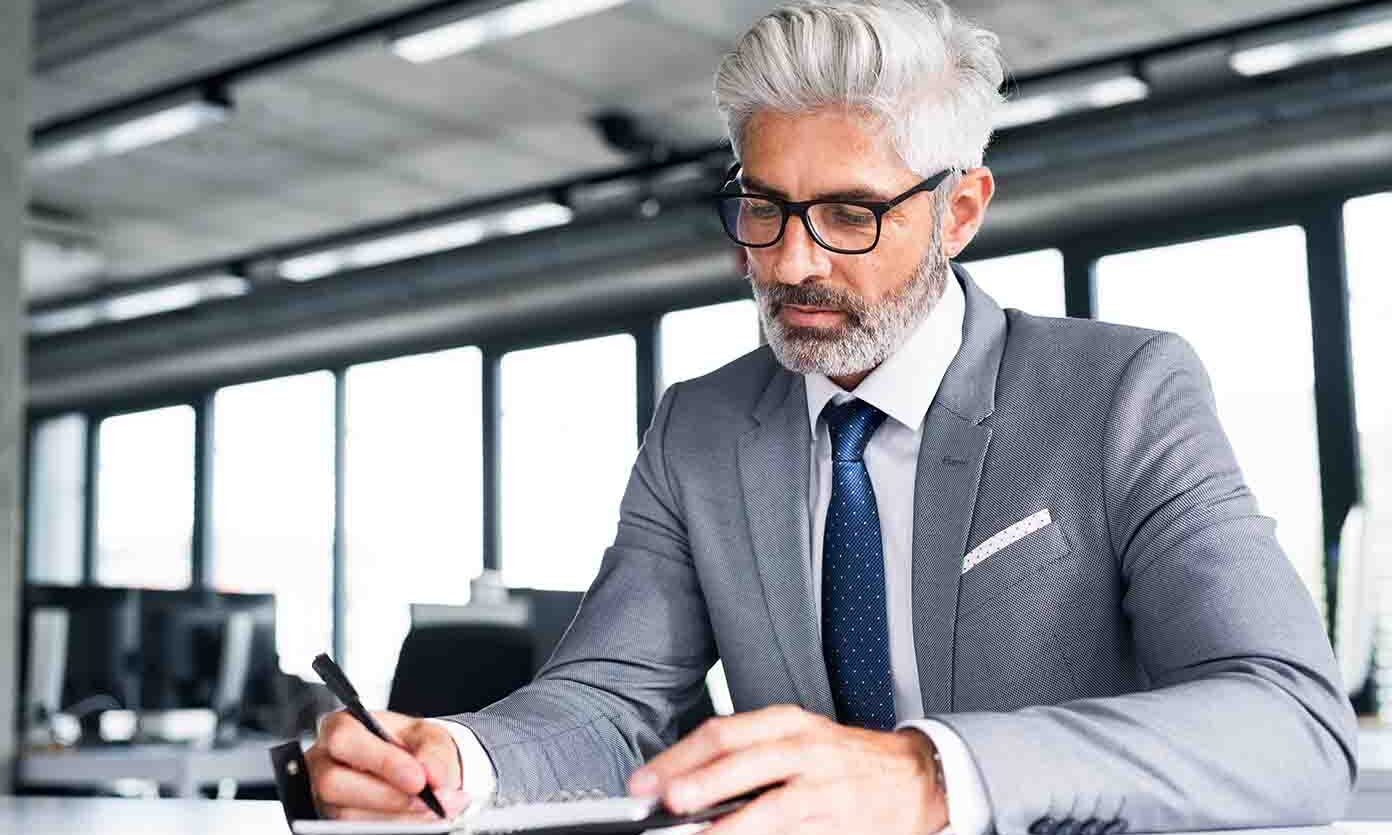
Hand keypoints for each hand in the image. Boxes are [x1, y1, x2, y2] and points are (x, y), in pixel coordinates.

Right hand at [306, 710, 470, 820]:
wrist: (412, 771)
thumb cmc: (408, 745)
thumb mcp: (427, 736)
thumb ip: (433, 752)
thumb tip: (432, 776)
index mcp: (341, 728)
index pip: (345, 739)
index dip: (382, 761)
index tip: (418, 779)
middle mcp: (323, 762)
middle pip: (333, 782)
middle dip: (385, 796)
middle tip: (425, 801)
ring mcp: (323, 795)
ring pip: (344, 814)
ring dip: (393, 817)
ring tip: (430, 811)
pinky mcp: (332, 820)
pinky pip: (353, 829)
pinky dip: (391, 827)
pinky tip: (415, 820)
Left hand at [628, 705, 946, 834]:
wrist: (916, 776)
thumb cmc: (844, 760)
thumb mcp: (798, 740)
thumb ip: (747, 756)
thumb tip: (682, 783)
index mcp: (788, 723)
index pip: (724, 733)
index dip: (679, 757)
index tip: (644, 781)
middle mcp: (806, 748)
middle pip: (743, 761)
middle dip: (699, 782)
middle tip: (664, 801)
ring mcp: (826, 787)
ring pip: (772, 805)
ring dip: (731, 824)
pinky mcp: (841, 822)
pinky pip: (798, 834)